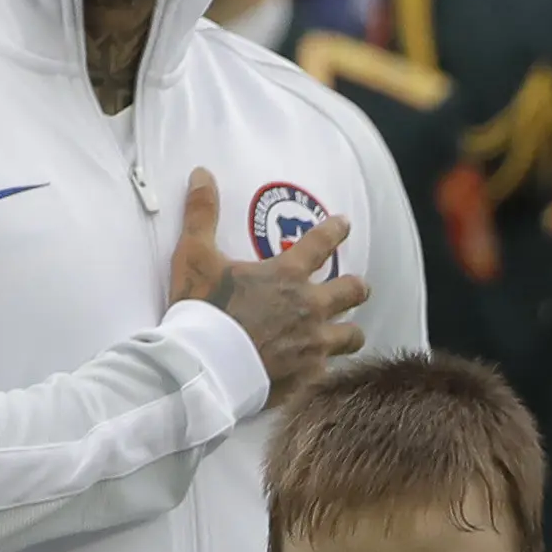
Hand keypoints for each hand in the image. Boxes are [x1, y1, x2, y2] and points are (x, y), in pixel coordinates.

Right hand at [166, 170, 370, 399]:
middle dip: (357, 287)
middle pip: (354, 291)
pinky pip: (333, 373)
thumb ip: (201, 214)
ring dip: (349, 332)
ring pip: (353, 335)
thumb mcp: (195, 257)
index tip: (345, 224)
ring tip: (344, 334)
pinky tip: (323, 375)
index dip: (336, 230)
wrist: (204, 367)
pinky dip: (328, 372)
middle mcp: (310, 306)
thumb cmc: (201, 310)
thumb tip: (201, 173)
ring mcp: (315, 344)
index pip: (321, 242)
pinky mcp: (311, 378)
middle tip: (356, 287)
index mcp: (287, 275)